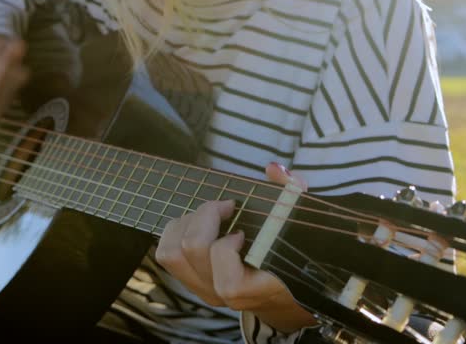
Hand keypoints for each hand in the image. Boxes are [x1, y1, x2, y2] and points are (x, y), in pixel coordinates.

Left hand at [155, 162, 315, 331]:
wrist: (281, 291)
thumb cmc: (291, 253)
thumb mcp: (299, 221)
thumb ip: (292, 192)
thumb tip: (274, 170)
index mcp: (259, 289)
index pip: (230, 284)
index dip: (227, 249)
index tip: (242, 231)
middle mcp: (225, 295)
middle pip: (193, 251)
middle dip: (205, 216)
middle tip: (225, 209)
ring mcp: (204, 290)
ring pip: (171, 253)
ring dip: (186, 223)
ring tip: (208, 216)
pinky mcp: (189, 282)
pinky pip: (166, 255)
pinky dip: (176, 232)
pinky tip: (198, 225)